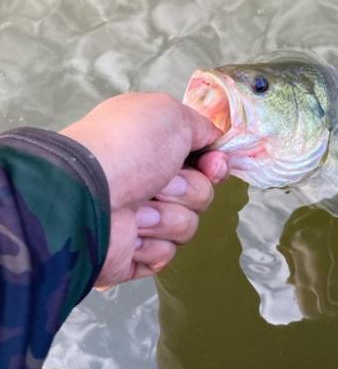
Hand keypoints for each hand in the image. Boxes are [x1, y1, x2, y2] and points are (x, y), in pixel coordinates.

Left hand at [60, 93, 229, 286]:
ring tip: (138, 210)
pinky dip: (152, 242)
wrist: (90, 195)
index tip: (212, 166)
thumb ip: (200, 126)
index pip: (202, 161)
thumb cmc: (128, 148)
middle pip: (201, 194)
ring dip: (168, 216)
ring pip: (187, 225)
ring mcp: (140, 219)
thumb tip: (216, 142)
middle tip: (161, 184)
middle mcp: (146, 181)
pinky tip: (131, 232)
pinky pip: (166, 253)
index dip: (214, 165)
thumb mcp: (170, 114)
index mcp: (152, 148)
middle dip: (188, 190)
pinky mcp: (134, 254)